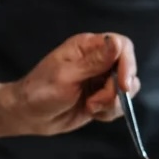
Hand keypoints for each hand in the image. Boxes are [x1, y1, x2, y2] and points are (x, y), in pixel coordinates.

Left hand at [6, 32, 138, 135]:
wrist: (30, 115)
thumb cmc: (41, 91)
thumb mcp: (67, 76)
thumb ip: (94, 62)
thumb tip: (116, 42)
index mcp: (87, 46)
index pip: (122, 45)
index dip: (127, 63)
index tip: (123, 84)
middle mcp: (98, 60)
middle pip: (127, 69)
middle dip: (116, 90)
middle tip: (96, 102)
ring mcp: (101, 79)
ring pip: (126, 89)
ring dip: (112, 103)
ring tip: (90, 107)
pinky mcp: (102, 97)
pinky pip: (119, 104)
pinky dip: (109, 112)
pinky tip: (92, 112)